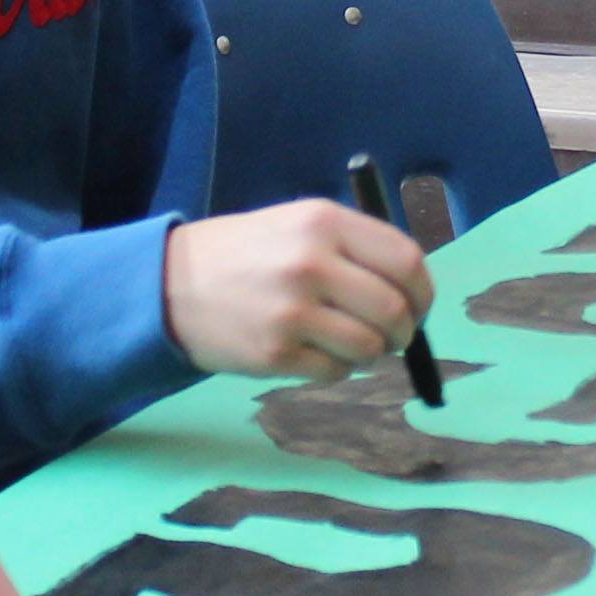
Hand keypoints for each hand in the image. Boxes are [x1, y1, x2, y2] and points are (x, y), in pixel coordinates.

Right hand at [162, 199, 430, 380]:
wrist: (172, 283)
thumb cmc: (249, 254)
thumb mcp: (300, 225)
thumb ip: (357, 249)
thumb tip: (415, 293)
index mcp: (324, 222)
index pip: (406, 262)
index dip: (423, 292)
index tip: (418, 307)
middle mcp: (311, 263)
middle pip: (394, 310)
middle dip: (404, 332)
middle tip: (394, 337)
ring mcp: (292, 311)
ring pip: (370, 348)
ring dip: (370, 354)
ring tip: (347, 343)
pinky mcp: (275, 353)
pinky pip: (336, 372)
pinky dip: (337, 369)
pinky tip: (314, 353)